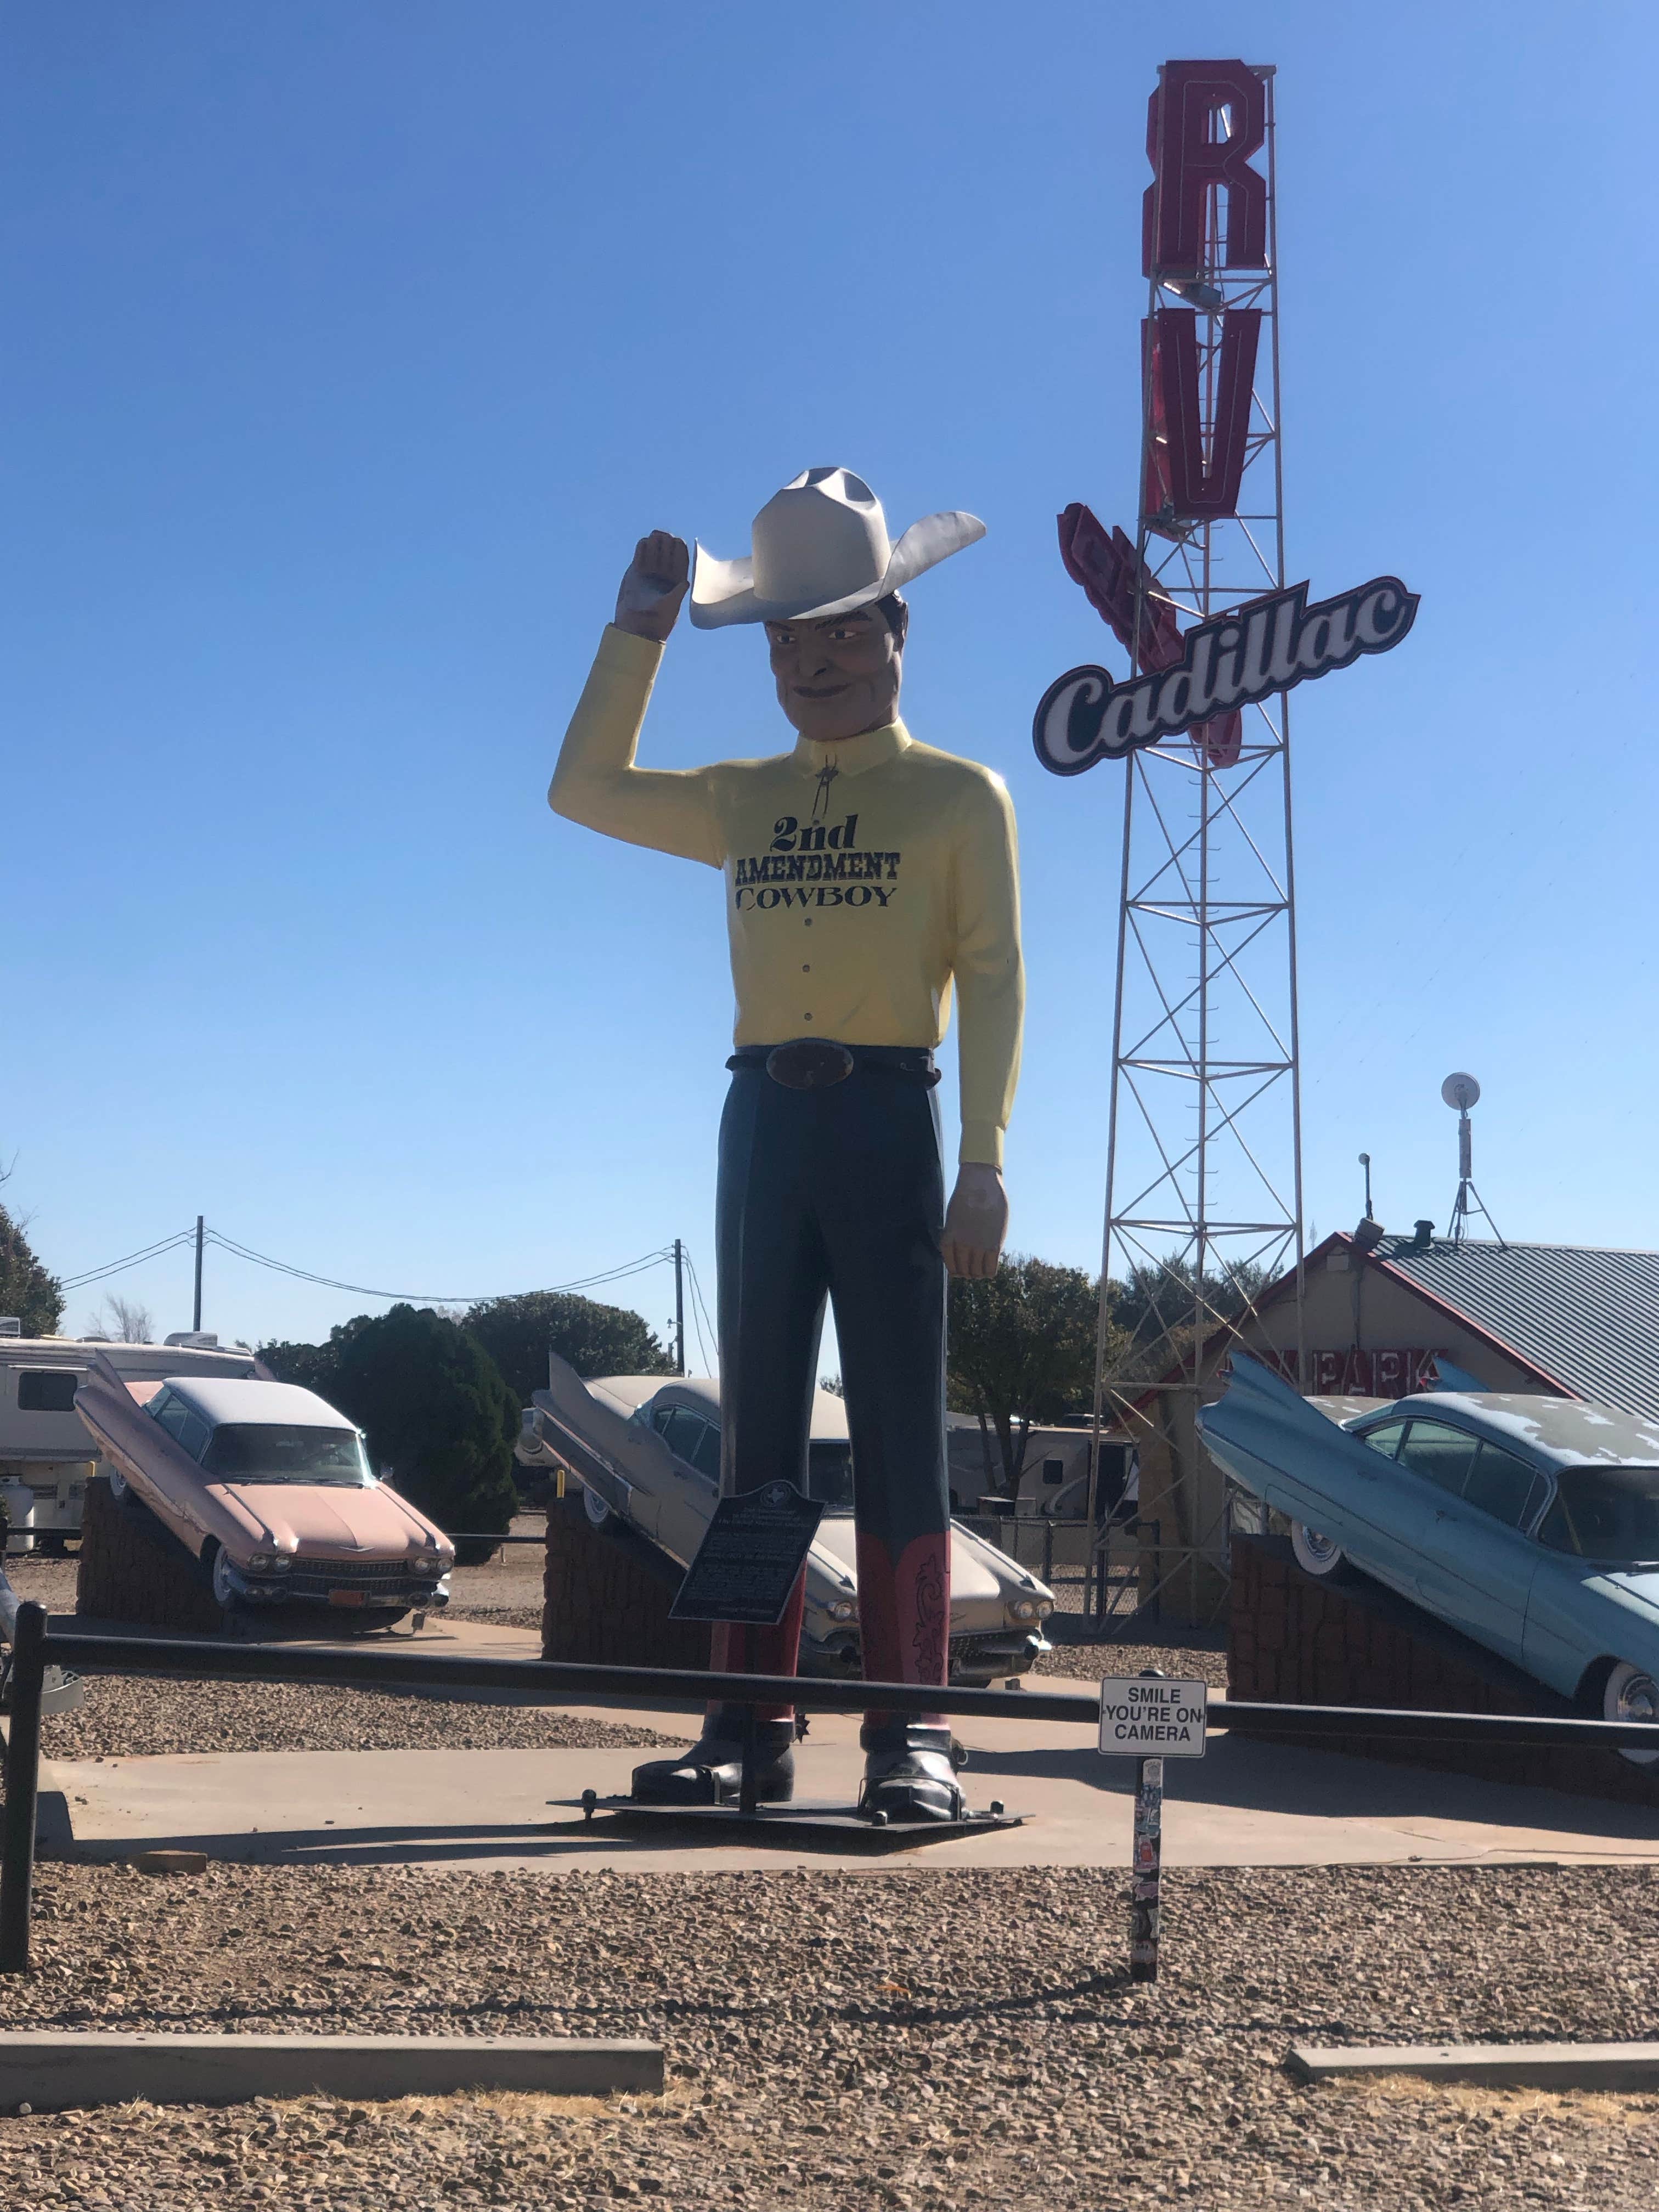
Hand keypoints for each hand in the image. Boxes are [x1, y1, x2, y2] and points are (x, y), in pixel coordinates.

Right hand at [614, 530, 689, 641]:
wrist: (637, 623)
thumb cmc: (658, 618)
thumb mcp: (671, 605)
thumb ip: (678, 593)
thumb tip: (686, 582)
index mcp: (678, 577)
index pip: (682, 555)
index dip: (679, 547)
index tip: (675, 543)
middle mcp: (665, 572)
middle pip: (668, 548)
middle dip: (665, 541)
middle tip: (661, 540)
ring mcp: (651, 570)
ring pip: (655, 547)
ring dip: (654, 542)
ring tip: (652, 542)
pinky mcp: (637, 570)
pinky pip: (641, 551)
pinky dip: (642, 546)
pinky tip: (642, 548)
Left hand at [942, 1164, 1007, 1278]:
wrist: (980, 1184)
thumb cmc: (966, 1197)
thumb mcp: (953, 1218)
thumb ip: (955, 1235)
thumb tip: (962, 1250)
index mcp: (948, 1238)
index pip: (951, 1265)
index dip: (956, 1270)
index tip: (960, 1271)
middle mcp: (961, 1245)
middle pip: (964, 1271)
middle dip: (968, 1273)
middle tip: (973, 1270)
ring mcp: (978, 1246)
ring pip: (977, 1272)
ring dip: (979, 1274)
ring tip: (981, 1270)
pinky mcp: (994, 1245)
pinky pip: (990, 1268)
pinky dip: (989, 1272)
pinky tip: (990, 1268)